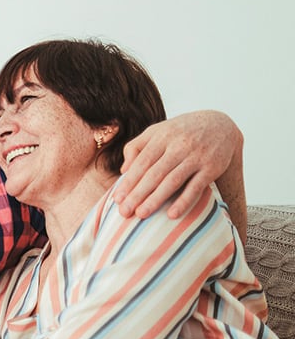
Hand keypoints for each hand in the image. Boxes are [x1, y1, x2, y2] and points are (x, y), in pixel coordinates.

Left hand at [114, 110, 239, 218]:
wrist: (220, 124)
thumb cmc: (180, 132)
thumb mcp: (158, 131)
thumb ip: (137, 147)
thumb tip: (123, 170)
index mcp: (162, 136)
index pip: (142, 162)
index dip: (129, 181)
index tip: (117, 199)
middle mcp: (178, 145)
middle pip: (154, 173)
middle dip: (138, 194)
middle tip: (124, 212)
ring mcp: (196, 156)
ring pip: (173, 180)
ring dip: (156, 199)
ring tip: (142, 214)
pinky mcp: (212, 167)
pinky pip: (196, 186)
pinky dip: (184, 201)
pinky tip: (171, 215)